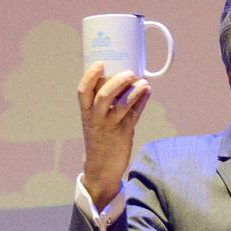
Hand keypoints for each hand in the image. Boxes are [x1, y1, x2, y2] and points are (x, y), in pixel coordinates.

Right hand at [77, 63, 150, 207]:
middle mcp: (96, 118)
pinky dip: (141, 102)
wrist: (101, 167)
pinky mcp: (123, 134)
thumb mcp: (95, 119)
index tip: (100, 63)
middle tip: (129, 72)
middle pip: (103, 96)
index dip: (90, 76)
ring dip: (134, 92)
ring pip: (121, 106)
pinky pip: (134, 115)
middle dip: (117, 81)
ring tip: (143, 82)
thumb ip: (104, 102)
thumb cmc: (100, 138)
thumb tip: (122, 80)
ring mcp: (110, 126)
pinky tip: (147, 92)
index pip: (83, 91)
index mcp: (86, 112)